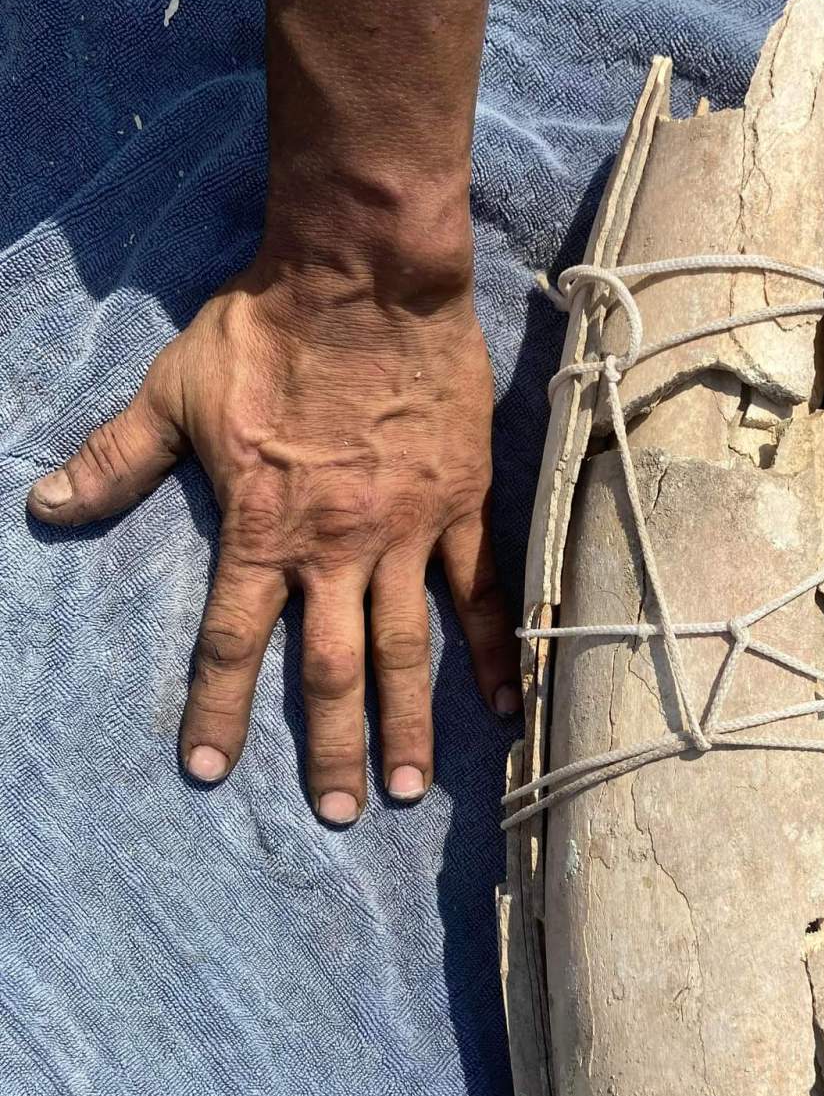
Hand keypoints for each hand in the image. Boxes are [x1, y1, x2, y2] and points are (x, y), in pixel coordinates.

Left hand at [27, 262, 520, 822]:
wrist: (365, 280)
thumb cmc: (265, 332)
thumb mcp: (173, 391)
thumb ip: (114, 459)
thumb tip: (41, 507)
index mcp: (261, 529)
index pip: (229, 643)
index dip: (213, 712)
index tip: (204, 772)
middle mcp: (335, 549)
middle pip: (329, 669)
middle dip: (330, 749)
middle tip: (342, 815)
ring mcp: (405, 532)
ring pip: (406, 647)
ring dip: (409, 722)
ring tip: (413, 788)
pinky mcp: (458, 505)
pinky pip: (478, 589)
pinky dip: (493, 646)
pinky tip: (506, 701)